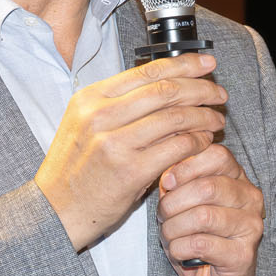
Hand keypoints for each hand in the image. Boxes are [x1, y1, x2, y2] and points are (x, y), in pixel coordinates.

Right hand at [35, 54, 226, 252]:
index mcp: (91, 98)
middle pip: (165, 90)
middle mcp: (100, 115)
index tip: (207, 65)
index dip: (184, 65)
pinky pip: (176, 147)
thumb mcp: (85, 125)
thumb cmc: (76, 169)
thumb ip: (118, 105)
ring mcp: (114, 143)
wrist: (56, 210)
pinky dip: (196, 141)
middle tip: (219, 94)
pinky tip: (204, 142)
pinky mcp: (130, 171)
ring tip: (216, 119)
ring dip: (203, 116)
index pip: (147, 71)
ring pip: (174, 117)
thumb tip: (165, 86)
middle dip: (200, 89)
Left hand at [158, 143, 263, 275]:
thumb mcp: (184, 206)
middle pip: (207, 187)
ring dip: (174, 229)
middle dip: (173, 203)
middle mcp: (251, 199)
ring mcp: (251, 227)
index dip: (185, 166)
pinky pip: (200, 244)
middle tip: (163, 217)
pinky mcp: (243, 255)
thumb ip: (178, 185)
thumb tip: (166, 174)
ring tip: (170, 237)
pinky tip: (179, 254)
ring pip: (202, 217)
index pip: (217, 155)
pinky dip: (179, 249)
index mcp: (238, 179)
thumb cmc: (198, 241)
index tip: (167, 182)